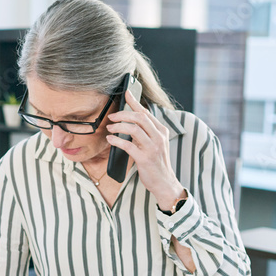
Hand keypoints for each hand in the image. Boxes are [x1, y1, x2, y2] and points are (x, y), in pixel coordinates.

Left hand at [106, 90, 184, 208]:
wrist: (164, 182)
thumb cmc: (157, 163)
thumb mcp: (155, 144)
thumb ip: (146, 132)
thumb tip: (130, 121)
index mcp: (161, 131)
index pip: (146, 112)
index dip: (135, 102)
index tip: (126, 93)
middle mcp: (159, 137)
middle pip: (139, 117)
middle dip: (123, 114)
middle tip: (112, 116)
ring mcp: (152, 148)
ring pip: (134, 129)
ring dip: (119, 126)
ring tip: (110, 128)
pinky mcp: (145, 158)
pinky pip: (128, 145)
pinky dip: (117, 141)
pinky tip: (110, 140)